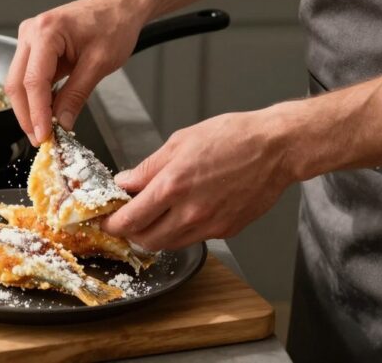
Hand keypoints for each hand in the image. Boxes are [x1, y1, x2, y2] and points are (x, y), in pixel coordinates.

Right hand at [6, 0, 145, 144]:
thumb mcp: (99, 64)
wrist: (119, 6)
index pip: (33, 81)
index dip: (36, 114)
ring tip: (46, 129)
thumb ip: (76, 95)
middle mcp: (31, 32)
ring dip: (30, 108)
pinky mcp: (34, 46)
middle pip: (17, 84)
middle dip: (27, 115)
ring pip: (19, 82)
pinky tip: (47, 112)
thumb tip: (61, 123)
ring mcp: (29, 38)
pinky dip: (36, 97)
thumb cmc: (114, 24)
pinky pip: (29, 76)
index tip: (43, 136)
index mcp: (46, 31)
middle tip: (41, 139)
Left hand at [102, 108, 296, 249]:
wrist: (275, 148)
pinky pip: (193, 239)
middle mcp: (190, 212)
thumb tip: (125, 182)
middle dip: (131, 233)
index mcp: (173, 186)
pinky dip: (181, 231)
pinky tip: (183, 212)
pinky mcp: (226, 231)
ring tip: (153, 215)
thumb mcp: (180, 142)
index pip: (130, 220)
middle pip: (146, 240)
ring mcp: (210, 225)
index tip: (105, 220)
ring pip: (169, 244)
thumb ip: (148, 168)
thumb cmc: (232, 137)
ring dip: (155, 234)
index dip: (112, 224)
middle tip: (127, 219)